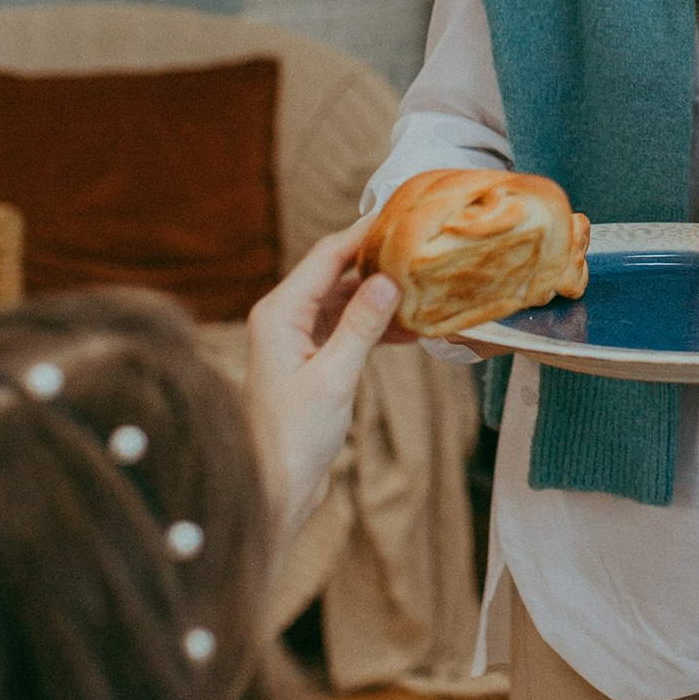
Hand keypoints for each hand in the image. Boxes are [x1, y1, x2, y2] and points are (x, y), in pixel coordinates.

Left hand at [245, 229, 399, 559]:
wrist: (275, 486)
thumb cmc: (294, 436)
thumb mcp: (335, 377)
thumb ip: (362, 326)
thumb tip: (388, 280)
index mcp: (279, 313)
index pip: (326, 257)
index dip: (362, 233)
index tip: (400, 213)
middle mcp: (283, 318)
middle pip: (336, 273)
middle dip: (376, 259)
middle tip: (419, 242)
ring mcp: (297, 339)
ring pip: (345, 300)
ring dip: (380, 295)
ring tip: (423, 283)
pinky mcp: (312, 360)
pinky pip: (347, 327)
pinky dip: (376, 325)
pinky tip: (412, 326)